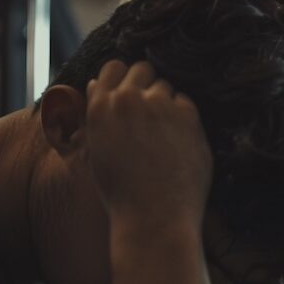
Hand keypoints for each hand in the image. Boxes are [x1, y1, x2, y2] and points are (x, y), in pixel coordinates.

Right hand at [84, 60, 211, 225]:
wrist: (154, 216)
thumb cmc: (123, 192)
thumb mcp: (97, 151)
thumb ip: (98, 115)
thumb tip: (96, 85)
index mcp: (100, 107)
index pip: (113, 67)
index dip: (124, 79)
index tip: (132, 95)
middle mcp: (128, 99)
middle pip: (143, 69)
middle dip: (147, 85)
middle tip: (152, 115)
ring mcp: (159, 105)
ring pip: (166, 86)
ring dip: (166, 103)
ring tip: (165, 137)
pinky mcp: (187, 115)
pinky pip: (186, 103)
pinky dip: (184, 118)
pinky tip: (179, 144)